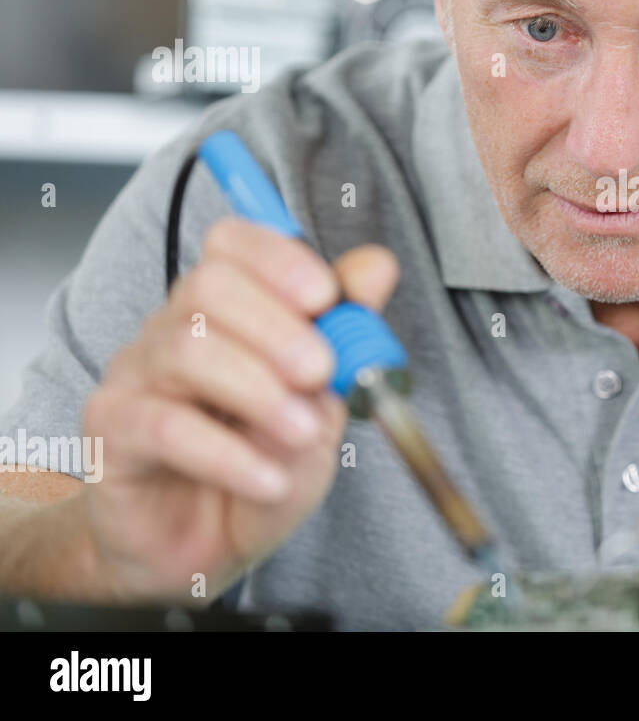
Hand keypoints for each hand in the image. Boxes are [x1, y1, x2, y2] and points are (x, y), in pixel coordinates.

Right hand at [81, 216, 398, 601]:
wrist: (209, 544)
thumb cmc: (264, 460)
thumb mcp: (324, 397)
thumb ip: (348, 333)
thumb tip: (377, 266)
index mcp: (226, 307)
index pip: (233, 243)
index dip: (279, 260)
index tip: (325, 297)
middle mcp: (173, 328)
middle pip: (209, 286)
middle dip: (277, 327)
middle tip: (321, 373)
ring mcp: (137, 376)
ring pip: (187, 350)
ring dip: (260, 391)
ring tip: (303, 433)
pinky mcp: (113, 433)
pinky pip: (165, 427)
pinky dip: (229, 455)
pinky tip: (269, 479)